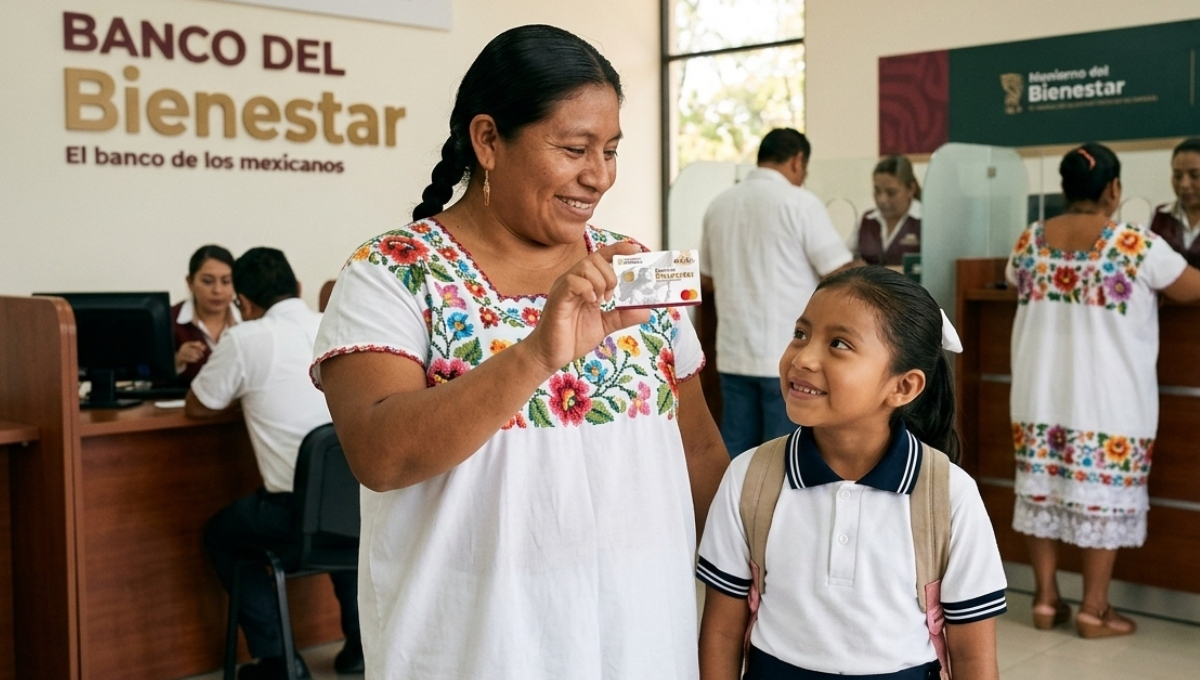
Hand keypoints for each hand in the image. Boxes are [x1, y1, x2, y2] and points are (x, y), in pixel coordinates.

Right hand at [175, 341, 205, 368]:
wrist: (178, 358)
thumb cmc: (187, 352)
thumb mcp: (191, 348)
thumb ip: (197, 347)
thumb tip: (205, 347)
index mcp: (186, 344)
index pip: (194, 344)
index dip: (199, 346)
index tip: (205, 348)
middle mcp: (183, 348)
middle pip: (192, 349)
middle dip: (198, 352)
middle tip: (202, 355)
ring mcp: (181, 353)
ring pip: (189, 354)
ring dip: (195, 356)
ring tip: (199, 358)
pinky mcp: (180, 358)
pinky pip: (186, 359)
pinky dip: (192, 359)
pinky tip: (196, 360)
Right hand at [526, 243, 651, 372]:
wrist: (551, 355)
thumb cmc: (572, 337)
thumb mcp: (605, 325)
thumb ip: (623, 316)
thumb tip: (645, 310)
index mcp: (585, 283)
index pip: (601, 257)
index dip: (618, 250)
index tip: (636, 250)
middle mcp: (573, 281)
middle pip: (595, 258)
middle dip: (610, 273)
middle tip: (612, 295)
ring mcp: (564, 288)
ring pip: (585, 266)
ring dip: (601, 281)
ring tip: (601, 300)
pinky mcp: (558, 298)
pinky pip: (573, 282)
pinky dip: (587, 289)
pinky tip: (591, 302)